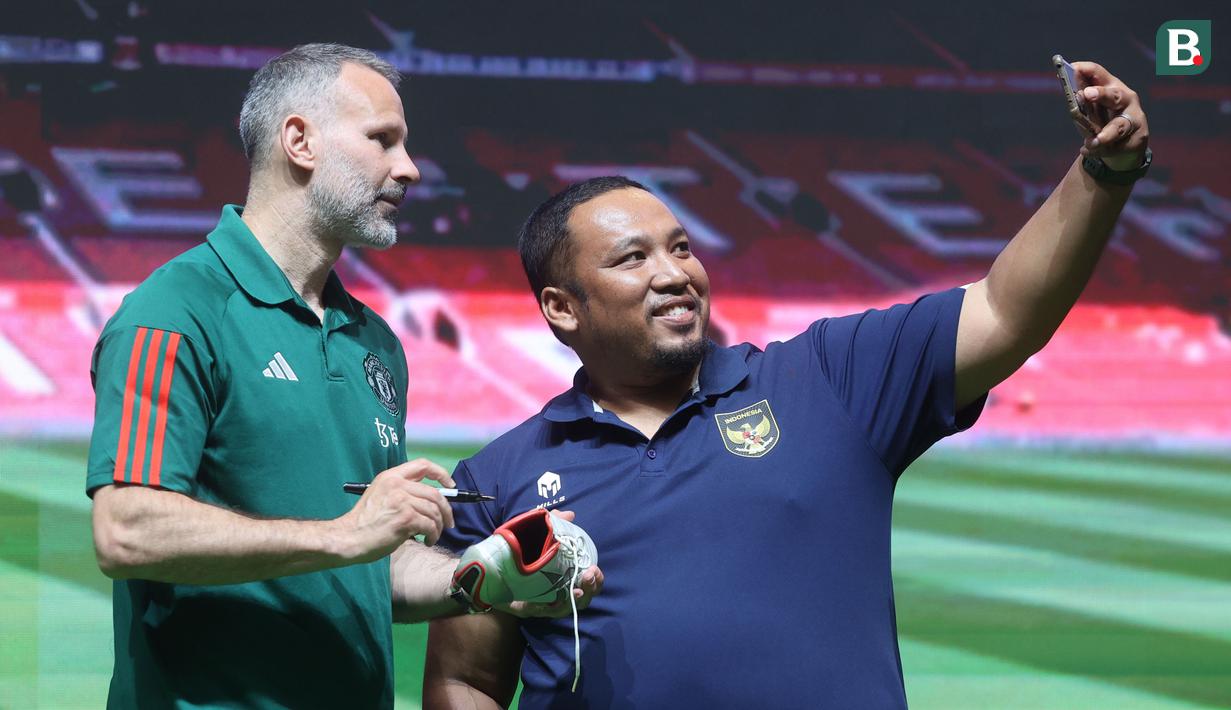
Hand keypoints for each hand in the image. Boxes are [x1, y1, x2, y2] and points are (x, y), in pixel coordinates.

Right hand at [335, 459, 454, 560]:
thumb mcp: (380, 496)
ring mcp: (402, 500)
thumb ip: (402, 492)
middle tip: (448, 522)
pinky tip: (427, 541)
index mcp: (391, 476)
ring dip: (439, 526)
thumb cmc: (364, 522)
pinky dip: (433, 535)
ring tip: (433, 535)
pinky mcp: (406, 518)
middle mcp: (397, 484)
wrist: (348, 538)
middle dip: (446, 509)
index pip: (423, 465)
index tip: (451, 486)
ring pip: (434, 511)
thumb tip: (429, 501)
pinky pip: (430, 525)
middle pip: (435, 493)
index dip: (441, 474)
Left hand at [497, 510, 603, 617]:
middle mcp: (560, 595)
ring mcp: (545, 605)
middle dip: (589, 590)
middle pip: (582, 599)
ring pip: (564, 608)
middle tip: (588, 577)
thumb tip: (569, 514)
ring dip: (572, 600)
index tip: (594, 569)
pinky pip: (539, 610)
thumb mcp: (539, 535)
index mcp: (567, 579)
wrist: (499, 573)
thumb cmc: (527, 555)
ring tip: (576, 590)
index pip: (590, 583)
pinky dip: (545, 607)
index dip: (596, 579)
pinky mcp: (528, 609)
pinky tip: (547, 601)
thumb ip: (554, 524)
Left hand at [1072, 61, 1149, 170]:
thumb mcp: (1088, 110)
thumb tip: (1068, 89)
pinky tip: (1087, 150)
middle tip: (1086, 94)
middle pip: (1114, 95)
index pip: (1099, 74)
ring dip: (1105, 134)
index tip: (1073, 68)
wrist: (1121, 146)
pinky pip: (1116, 146)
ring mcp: (1134, 119)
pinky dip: (1100, 150)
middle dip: (1101, 94)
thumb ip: (1080, 101)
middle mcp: (1126, 99)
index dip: (1086, 70)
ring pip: (1120, 126)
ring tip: (1092, 141)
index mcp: (1111, 87)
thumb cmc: (1101, 121)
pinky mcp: (1137, 138)